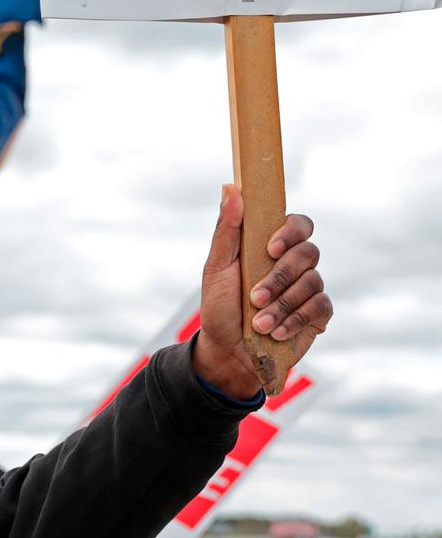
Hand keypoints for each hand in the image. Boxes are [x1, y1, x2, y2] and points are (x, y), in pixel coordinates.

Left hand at [194, 185, 332, 397]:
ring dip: (281, 305)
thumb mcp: (216, 268)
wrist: (227, 350)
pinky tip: (275, 331)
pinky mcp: (318, 314)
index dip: (290, 232)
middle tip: (254, 297)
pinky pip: (320, 307)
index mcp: (272, 246)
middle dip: (280, 277)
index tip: (270, 249)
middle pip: (309, 252)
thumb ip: (227, 229)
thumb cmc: (220, 306)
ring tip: (258, 323)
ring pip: (312, 283)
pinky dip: (294, 320)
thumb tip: (230, 187)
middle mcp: (295, 264)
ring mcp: (309, 288)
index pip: (299, 224)